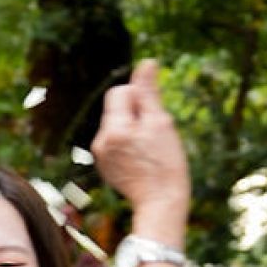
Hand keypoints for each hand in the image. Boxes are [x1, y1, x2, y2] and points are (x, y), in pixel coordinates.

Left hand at [92, 61, 190, 229]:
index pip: (119, 92)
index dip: (140, 99)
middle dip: (137, 115)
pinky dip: (129, 145)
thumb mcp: (161, 123)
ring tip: (149, 151)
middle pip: (117, 109)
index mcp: (113, 129)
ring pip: (118, 126)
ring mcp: (101, 156)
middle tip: (154, 137)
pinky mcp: (105, 167)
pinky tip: (142, 160)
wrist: (161, 204)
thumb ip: (148, 92)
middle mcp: (100, 141)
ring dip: (134, 130)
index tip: (154, 118)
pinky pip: (116, 143)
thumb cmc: (166, 164)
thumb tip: (147, 63)